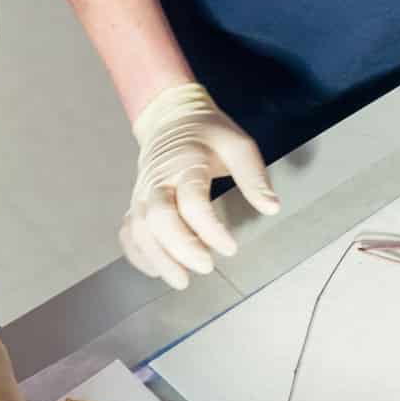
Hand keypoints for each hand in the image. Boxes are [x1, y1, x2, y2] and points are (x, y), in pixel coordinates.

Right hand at [121, 83, 280, 289]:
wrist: (170, 120)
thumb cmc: (207, 135)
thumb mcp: (238, 145)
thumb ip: (254, 176)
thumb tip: (271, 207)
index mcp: (186, 162)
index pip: (192, 199)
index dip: (209, 228)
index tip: (231, 248)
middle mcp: (158, 179)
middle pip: (158, 216)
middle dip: (180, 247)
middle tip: (205, 267)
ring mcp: (142, 193)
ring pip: (139, 229)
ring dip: (158, 257)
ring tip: (182, 280)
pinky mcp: (135, 204)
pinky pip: (128, 232)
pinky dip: (138, 254)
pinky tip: (158, 269)